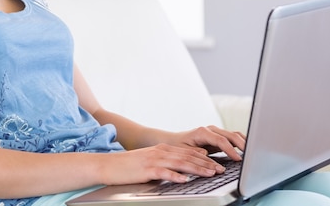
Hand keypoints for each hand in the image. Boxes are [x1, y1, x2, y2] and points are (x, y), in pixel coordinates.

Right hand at [98, 143, 227, 185]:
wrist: (109, 164)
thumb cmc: (129, 166)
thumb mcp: (151, 160)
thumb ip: (166, 163)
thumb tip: (183, 171)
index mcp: (163, 149)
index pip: (188, 153)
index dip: (204, 159)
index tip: (217, 165)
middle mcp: (161, 152)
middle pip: (188, 157)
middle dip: (206, 164)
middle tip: (220, 170)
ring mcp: (154, 160)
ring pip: (180, 163)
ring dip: (197, 169)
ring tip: (210, 174)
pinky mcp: (146, 169)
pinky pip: (164, 172)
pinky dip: (175, 176)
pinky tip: (185, 180)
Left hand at [169, 125, 245, 160]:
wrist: (175, 141)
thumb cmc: (179, 146)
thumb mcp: (185, 152)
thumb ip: (196, 153)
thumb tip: (208, 155)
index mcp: (202, 132)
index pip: (221, 140)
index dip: (231, 150)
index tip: (239, 159)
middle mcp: (211, 129)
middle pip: (231, 135)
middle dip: (242, 145)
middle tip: (251, 157)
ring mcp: (216, 132)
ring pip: (235, 135)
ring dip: (244, 143)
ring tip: (252, 154)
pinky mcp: (220, 136)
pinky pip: (234, 138)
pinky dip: (242, 143)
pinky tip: (247, 151)